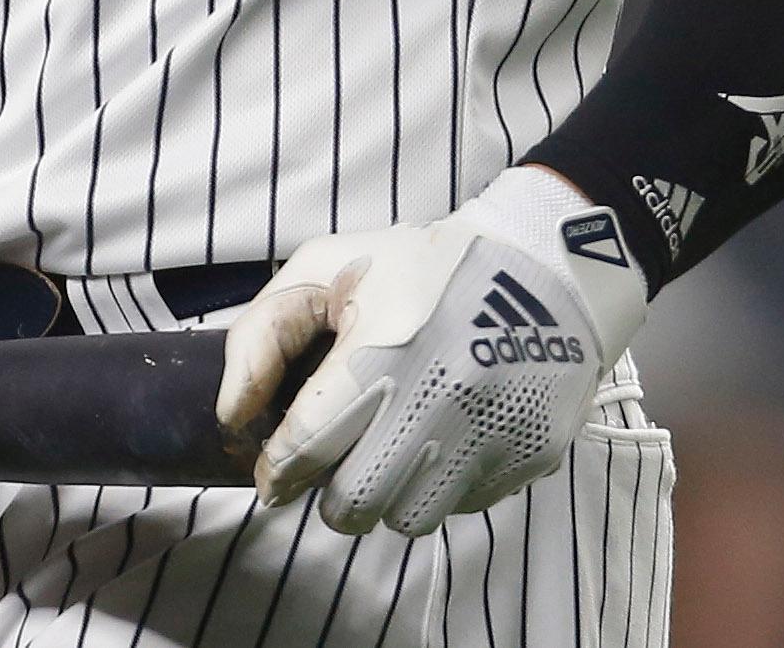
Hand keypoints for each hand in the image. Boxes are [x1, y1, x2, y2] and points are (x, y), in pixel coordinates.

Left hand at [217, 165, 650, 535]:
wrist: (549, 264)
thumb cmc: (424, 266)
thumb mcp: (330, 268)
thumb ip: (263, 335)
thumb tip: (234, 414)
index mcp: (383, 351)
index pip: (306, 447)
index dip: (278, 468)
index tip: (275, 469)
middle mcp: (440, 402)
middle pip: (354, 504)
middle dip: (331, 492)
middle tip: (336, 463)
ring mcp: (492, 435)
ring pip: (408, 519)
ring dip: (389, 495)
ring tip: (396, 446)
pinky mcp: (530, 456)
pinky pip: (463, 505)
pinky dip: (443, 483)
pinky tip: (450, 432)